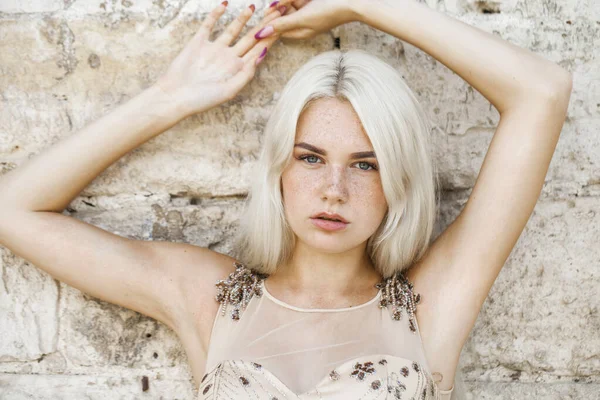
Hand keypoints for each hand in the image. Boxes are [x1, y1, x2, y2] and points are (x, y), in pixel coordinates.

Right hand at [155, 3, 282, 117]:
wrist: (175, 95)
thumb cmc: (202, 99)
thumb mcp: (229, 90)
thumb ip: (247, 73)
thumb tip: (263, 53)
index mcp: (238, 69)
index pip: (258, 49)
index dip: (271, 37)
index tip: (283, 25)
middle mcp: (228, 57)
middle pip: (250, 37)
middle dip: (263, 24)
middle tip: (276, 10)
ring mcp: (214, 49)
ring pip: (232, 29)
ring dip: (243, 18)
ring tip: (254, 6)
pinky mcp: (198, 42)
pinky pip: (209, 25)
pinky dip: (216, 15)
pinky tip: (225, 4)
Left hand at [261, 0, 359, 39]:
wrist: (351, 2)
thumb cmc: (329, 12)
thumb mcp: (303, 19)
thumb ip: (281, 25)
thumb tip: (260, 34)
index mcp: (298, 32)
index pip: (276, 28)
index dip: (270, 19)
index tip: (271, 10)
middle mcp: (300, 23)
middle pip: (280, 14)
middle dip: (282, 5)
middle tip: (285, 2)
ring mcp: (305, 12)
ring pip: (287, 4)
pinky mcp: (308, 2)